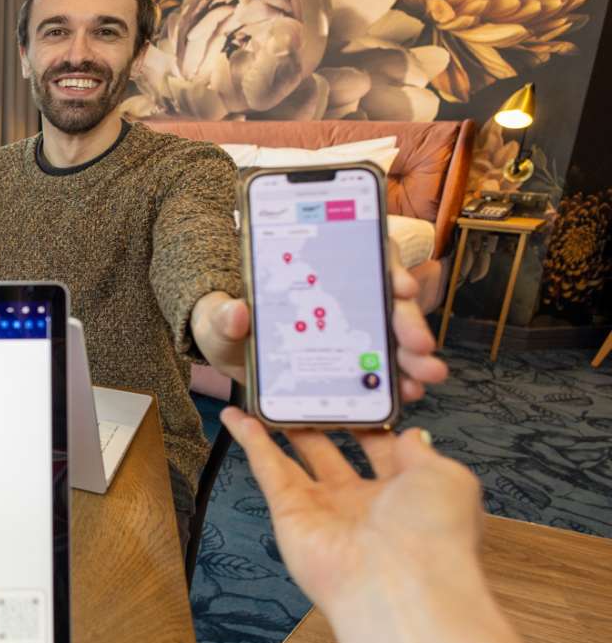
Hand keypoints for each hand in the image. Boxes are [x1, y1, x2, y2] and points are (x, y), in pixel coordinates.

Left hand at [190, 242, 449, 401]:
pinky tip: (407, 392)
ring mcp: (349, 325)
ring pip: (392, 332)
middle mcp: (342, 292)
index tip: (398, 286)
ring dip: (413, 353)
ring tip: (425, 375)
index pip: (362, 250)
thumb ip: (223, 315)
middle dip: (408, 320)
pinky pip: (380, 365)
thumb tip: (236, 312)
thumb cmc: (225, 323)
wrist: (227, 354)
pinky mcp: (349, 357)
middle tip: (420, 345)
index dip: (387, 264)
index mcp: (314, 267)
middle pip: (386, 297)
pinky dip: (396, 378)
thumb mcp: (217, 317)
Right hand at [220, 406, 483, 615]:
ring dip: (280, 429)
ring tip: (266, 396)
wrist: (402, 586)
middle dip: (321, 422)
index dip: (369, 422)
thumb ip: (424, 453)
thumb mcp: (448, 479)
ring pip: (295, 460)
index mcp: (403, 497)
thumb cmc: (435, 533)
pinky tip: (235, 415)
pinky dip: (250, 441)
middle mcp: (361, 505)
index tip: (355, 389)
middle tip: (306, 388)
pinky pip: (268, 470)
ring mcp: (323, 510)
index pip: (382, 451)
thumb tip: (411, 435)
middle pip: (333, 454)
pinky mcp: (289, 515)